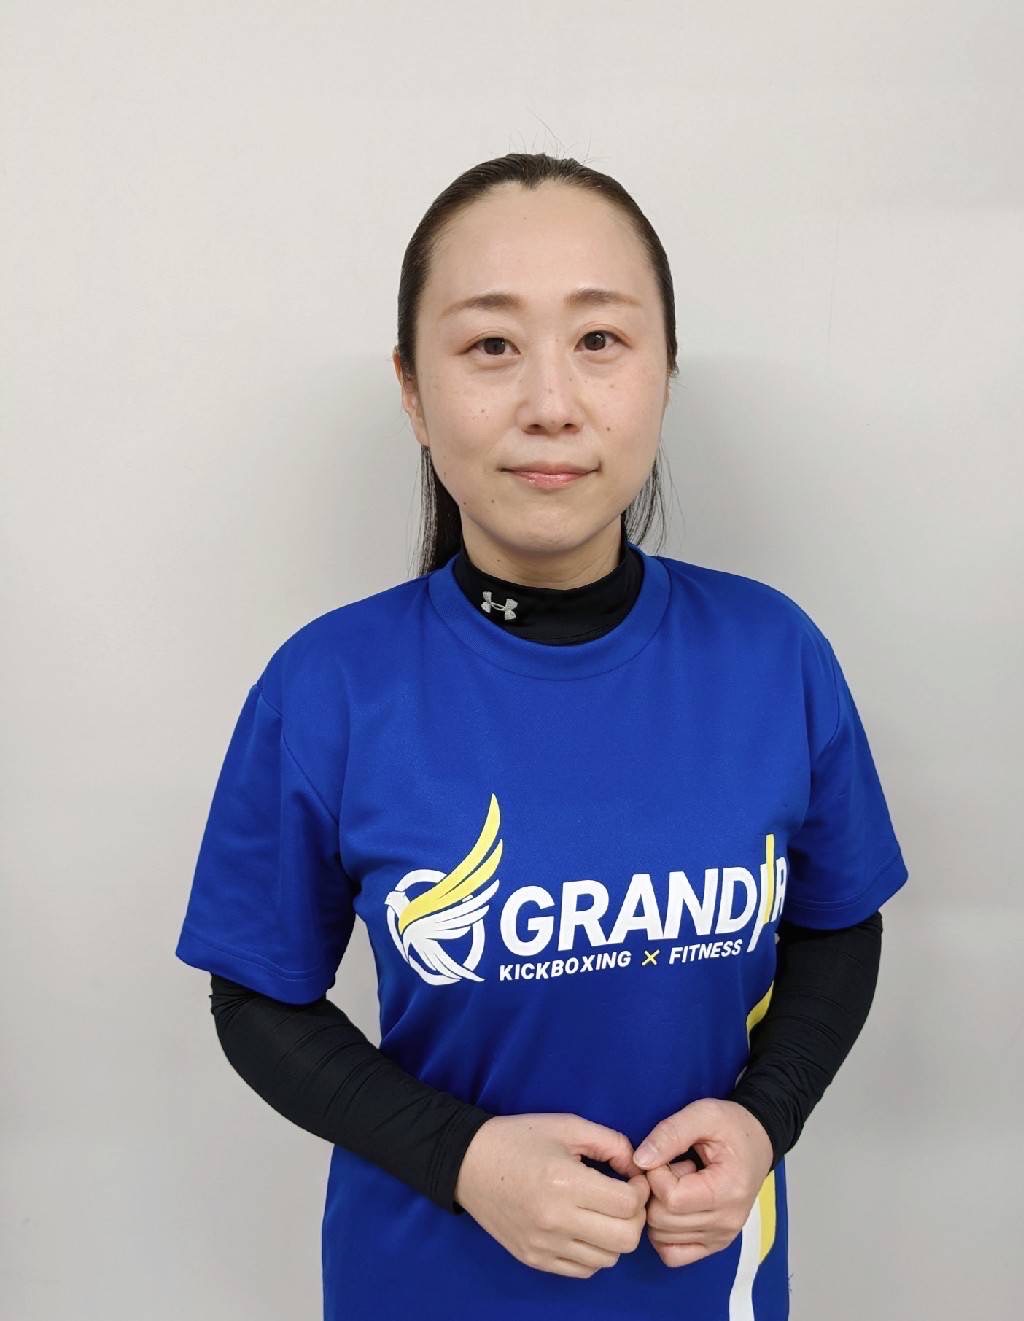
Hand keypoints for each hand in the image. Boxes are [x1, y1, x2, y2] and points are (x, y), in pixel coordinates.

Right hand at [454, 1112, 651, 1277]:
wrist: (468, 1163)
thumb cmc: (519, 1138)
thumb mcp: (567, 1125)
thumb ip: (611, 1142)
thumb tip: (636, 1168)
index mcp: (564, 1182)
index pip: (628, 1204)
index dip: (640, 1190)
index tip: (631, 1178)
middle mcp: (556, 1221)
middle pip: (625, 1239)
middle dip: (634, 1217)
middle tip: (623, 1198)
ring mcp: (544, 1246)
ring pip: (608, 1260)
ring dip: (615, 1237)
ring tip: (602, 1213)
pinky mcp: (535, 1260)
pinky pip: (583, 1270)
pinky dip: (593, 1253)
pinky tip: (584, 1229)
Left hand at [632, 1098, 774, 1268]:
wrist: (757, 1142)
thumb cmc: (732, 1126)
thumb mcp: (703, 1113)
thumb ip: (670, 1133)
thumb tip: (640, 1160)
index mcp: (728, 1190)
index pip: (671, 1198)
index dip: (656, 1174)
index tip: (666, 1154)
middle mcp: (727, 1222)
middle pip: (662, 1221)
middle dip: (656, 1190)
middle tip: (673, 1168)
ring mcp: (721, 1238)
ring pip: (662, 1238)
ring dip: (659, 1208)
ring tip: (679, 1184)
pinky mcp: (714, 1245)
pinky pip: (673, 1254)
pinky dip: (663, 1233)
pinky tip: (671, 1207)